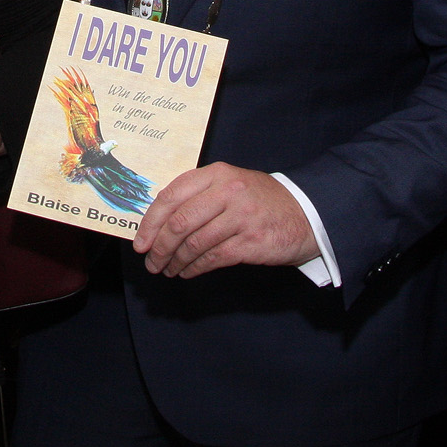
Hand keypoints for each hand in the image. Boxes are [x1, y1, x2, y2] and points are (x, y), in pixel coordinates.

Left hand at [133, 163, 319, 278]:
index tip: (140, 242)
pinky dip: (194, 268)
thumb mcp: (230, 185)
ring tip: (168, 270)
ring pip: (194, 243)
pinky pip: (213, 258)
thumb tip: (158, 223)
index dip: (150, 222)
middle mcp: (227, 191)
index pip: (171, 196)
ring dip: (175, 261)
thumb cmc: (260, 201)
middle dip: (160, 247)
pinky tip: (187, 272)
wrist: (306, 213)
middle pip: (179, 222)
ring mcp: (240, 216)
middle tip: (151, 262)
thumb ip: (198, 196)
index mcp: (216, 174)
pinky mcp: (251, 241)